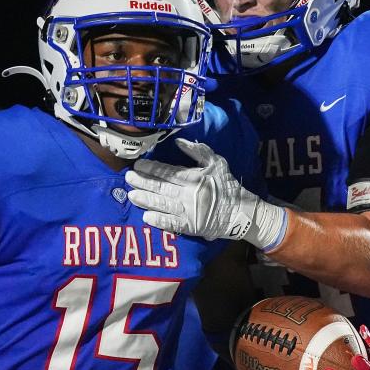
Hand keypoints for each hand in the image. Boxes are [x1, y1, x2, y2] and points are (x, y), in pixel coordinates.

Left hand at [126, 138, 286, 249]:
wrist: (241, 212)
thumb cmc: (228, 186)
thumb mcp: (217, 162)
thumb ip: (198, 151)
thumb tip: (179, 142)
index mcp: (193, 177)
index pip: (167, 171)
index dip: (151, 168)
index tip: (138, 165)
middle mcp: (188, 194)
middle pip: (160, 187)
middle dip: (143, 182)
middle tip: (128, 178)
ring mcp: (188, 211)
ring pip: (162, 204)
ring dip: (145, 199)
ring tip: (131, 195)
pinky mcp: (190, 227)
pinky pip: (172, 224)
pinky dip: (159, 221)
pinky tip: (146, 217)